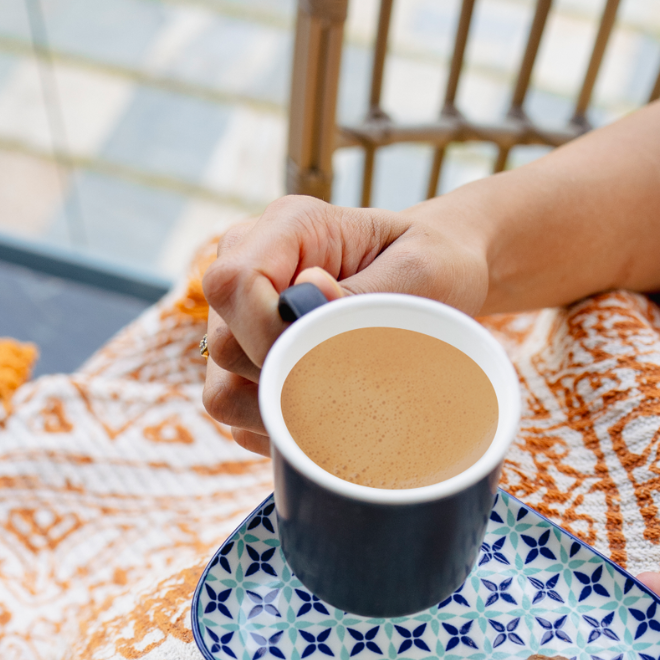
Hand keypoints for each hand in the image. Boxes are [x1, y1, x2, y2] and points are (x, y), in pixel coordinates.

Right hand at [200, 195, 489, 454]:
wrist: (437, 285)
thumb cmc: (431, 271)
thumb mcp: (419, 274)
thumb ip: (361, 292)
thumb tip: (306, 293)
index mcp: (287, 229)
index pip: (235, 283)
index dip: (270, 332)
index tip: (328, 352)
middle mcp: (248, 272)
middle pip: (224, 347)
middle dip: (288, 378)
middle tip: (355, 383)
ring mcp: (238, 324)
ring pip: (222, 394)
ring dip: (284, 412)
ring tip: (347, 401)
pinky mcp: (243, 371)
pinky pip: (242, 423)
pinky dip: (286, 431)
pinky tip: (332, 415)